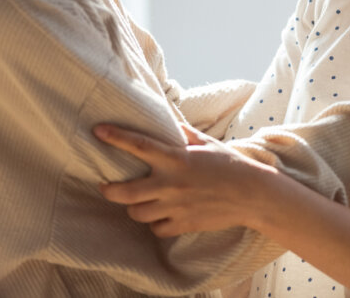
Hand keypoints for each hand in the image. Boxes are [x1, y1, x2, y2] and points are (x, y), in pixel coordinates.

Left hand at [93, 123, 276, 236]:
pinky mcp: (183, 224)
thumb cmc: (229, 164)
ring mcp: (175, 206)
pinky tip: (160, 216)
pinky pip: (156, 228)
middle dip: (109, 189)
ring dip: (133, 207)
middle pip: (124, 192)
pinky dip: (155, 223)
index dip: (115, 136)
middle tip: (105, 185)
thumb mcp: (207, 143)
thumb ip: (184, 133)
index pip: (138, 145)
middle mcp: (171, 183)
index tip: (98, 130)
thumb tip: (169, 119)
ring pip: (137, 213)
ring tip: (137, 202)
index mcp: (176, 158)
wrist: (252, 194)